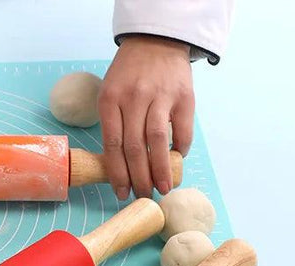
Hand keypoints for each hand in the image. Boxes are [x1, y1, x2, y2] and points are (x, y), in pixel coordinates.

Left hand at [99, 36, 193, 199]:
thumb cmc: (129, 76)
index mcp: (110, 100)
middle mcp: (134, 98)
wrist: (156, 41)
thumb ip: (113, 126)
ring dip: (160, 170)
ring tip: (161, 188)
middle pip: (134, 147)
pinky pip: (182, 131)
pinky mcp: (184, 96)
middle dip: (138, 178)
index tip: (121, 193)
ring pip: (157, 142)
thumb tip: (120, 168)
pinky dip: (180, 149)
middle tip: (142, 195)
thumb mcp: (110, 94)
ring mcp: (160, 96)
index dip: (117, 173)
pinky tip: (176, 160)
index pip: (113, 145)